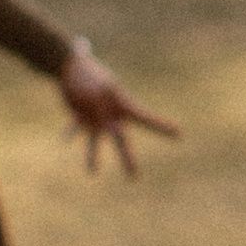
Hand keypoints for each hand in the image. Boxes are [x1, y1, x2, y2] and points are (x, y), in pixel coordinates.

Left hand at [58, 46, 180, 178]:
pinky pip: (75, 127)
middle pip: (122, 140)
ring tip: (93, 172)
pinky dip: (70, 131)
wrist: (72, 68)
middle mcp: (111, 115)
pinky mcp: (79, 117)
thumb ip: (102, 96)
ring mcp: (95, 118)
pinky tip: (65, 139)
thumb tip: (108, 99)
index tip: (180, 134)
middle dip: (128, 158)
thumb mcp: (101, 84)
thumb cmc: (91, 73)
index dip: (162, 127)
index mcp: (122, 105)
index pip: (146, 119)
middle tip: (134, 177)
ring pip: (96, 141)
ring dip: (94, 156)